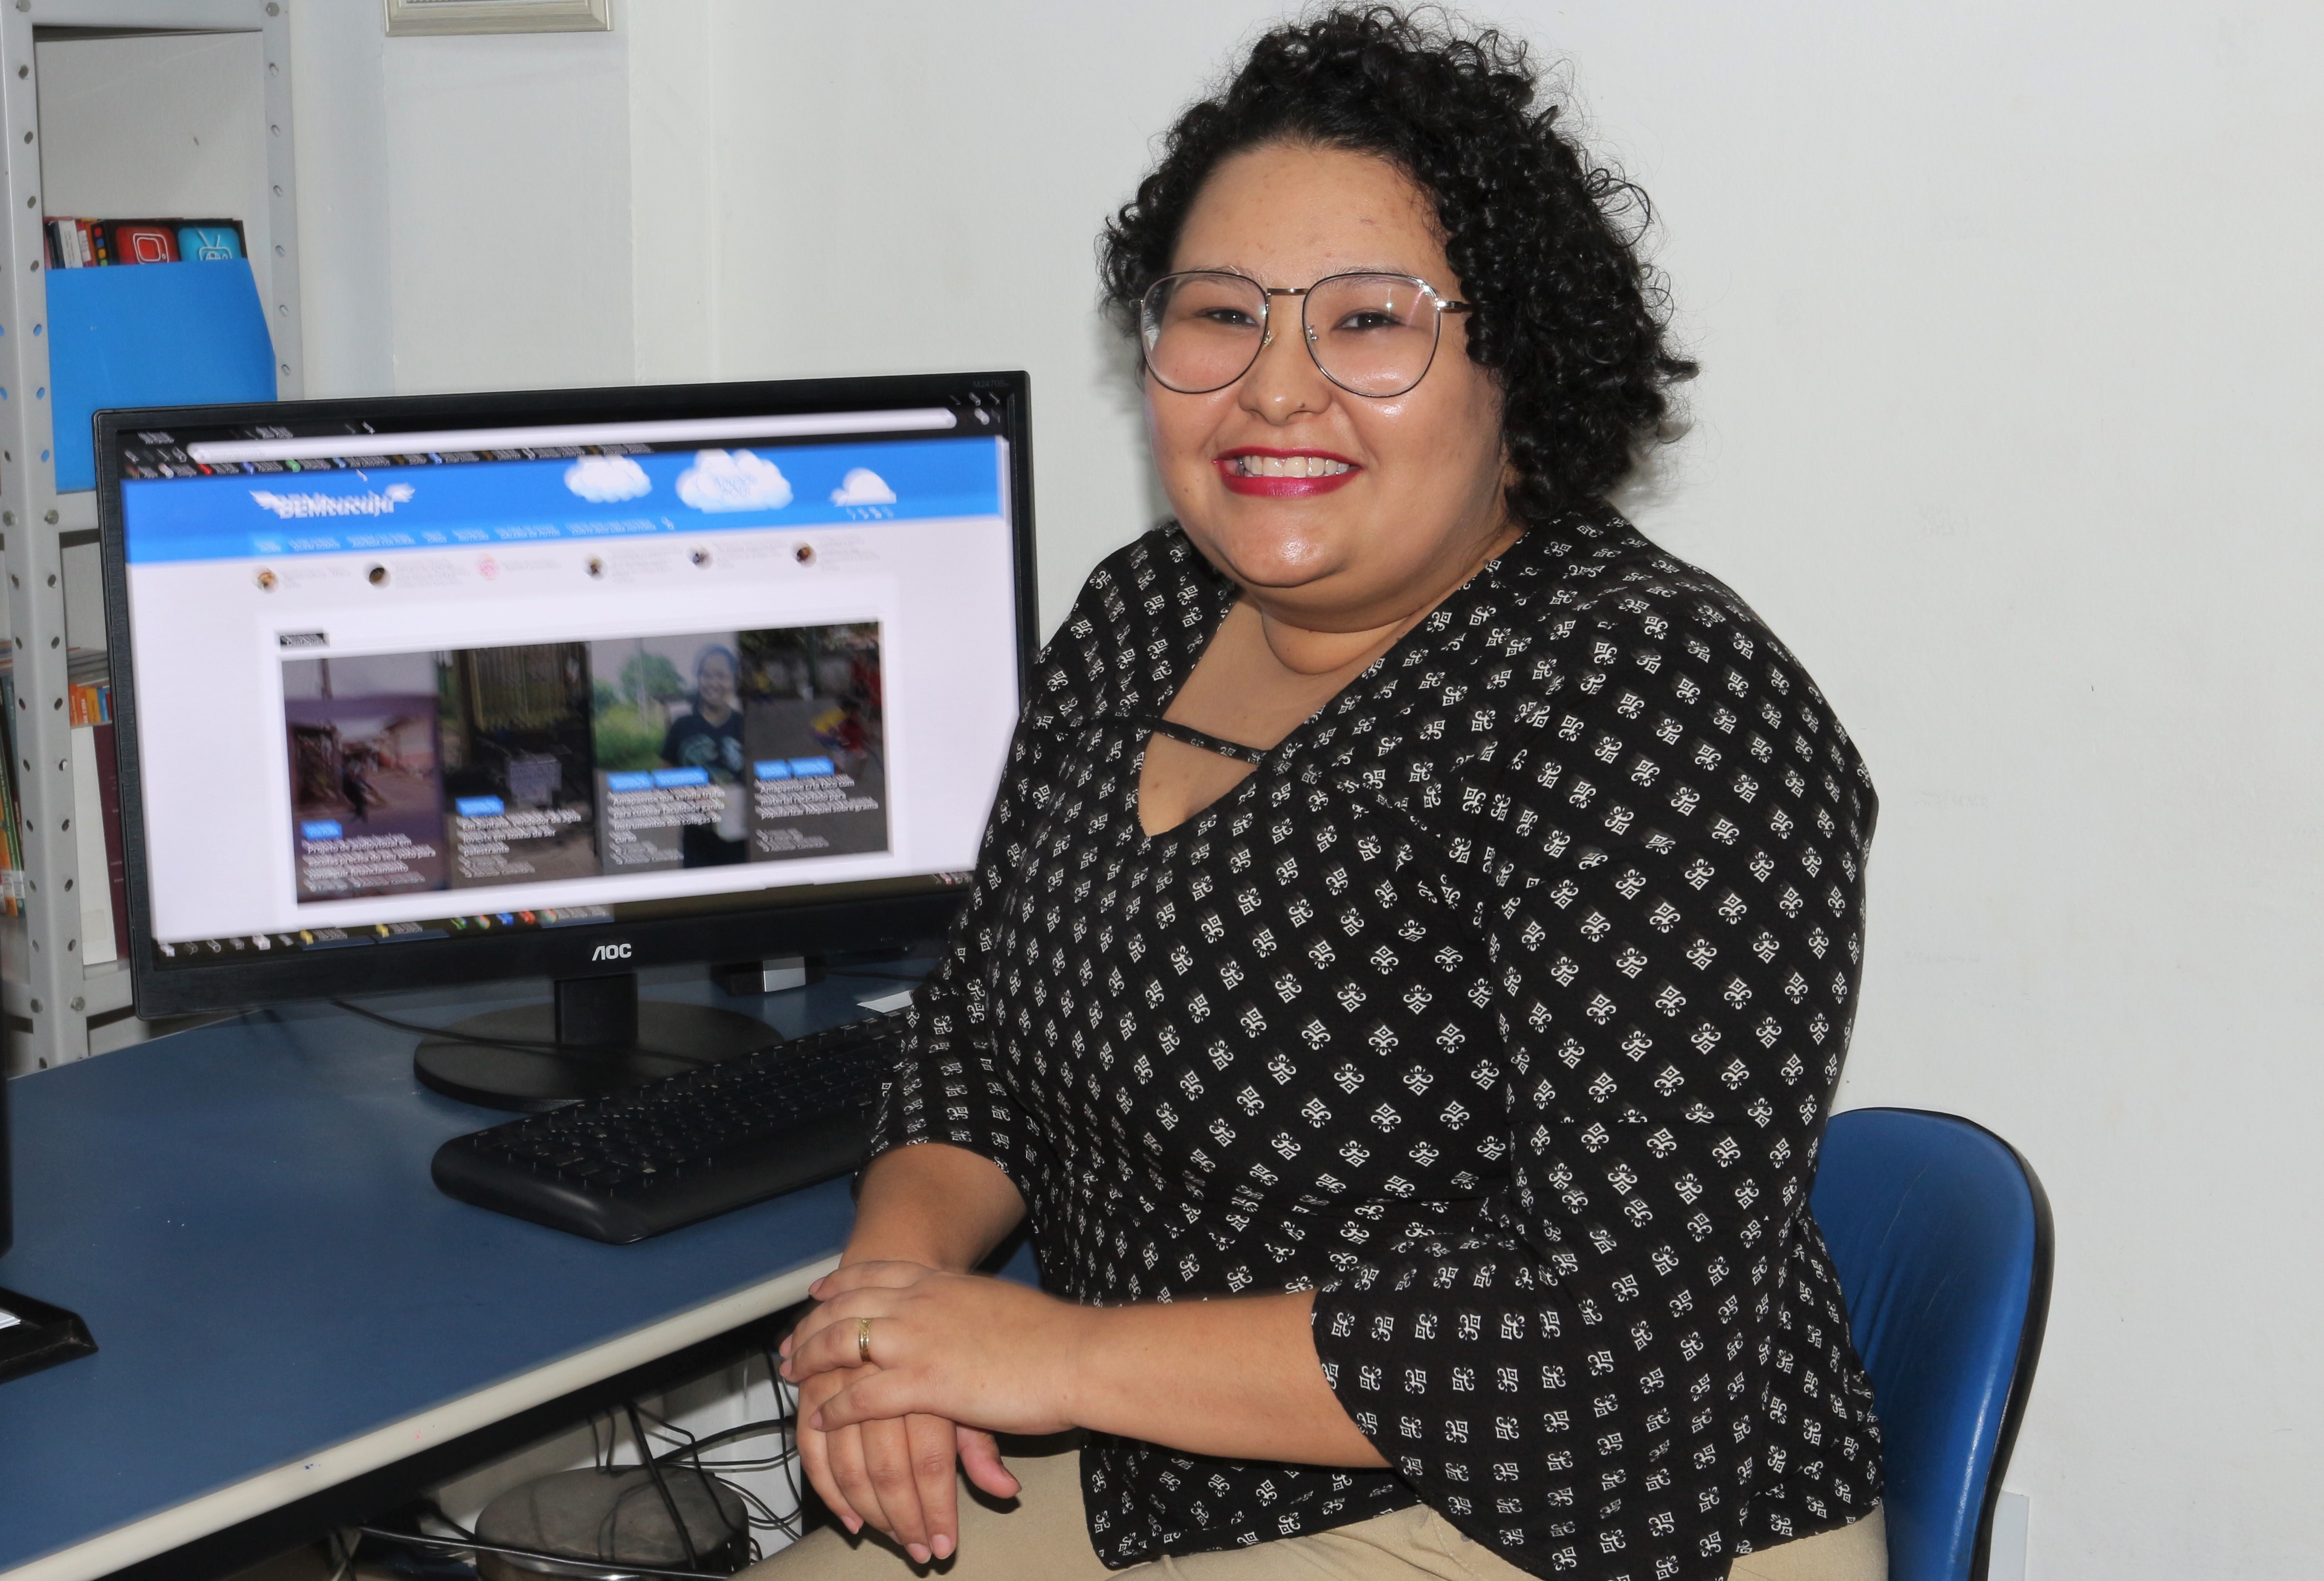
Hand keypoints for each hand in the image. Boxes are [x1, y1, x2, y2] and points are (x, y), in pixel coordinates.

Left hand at [780, 1261, 1088, 1437]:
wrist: (1075, 1355)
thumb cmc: (1051, 1336)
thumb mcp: (999, 1304)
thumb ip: (969, 1307)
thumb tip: (964, 1312)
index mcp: (942, 1281)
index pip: (874, 1273)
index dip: (839, 1283)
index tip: (818, 1292)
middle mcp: (920, 1303)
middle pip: (844, 1304)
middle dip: (810, 1324)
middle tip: (790, 1343)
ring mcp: (918, 1341)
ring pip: (841, 1343)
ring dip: (810, 1360)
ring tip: (794, 1377)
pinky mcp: (923, 1384)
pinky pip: (860, 1395)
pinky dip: (835, 1407)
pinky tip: (822, 1418)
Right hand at [793, 1365, 1018, 1563]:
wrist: (914, 1289)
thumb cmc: (957, 1348)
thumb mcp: (973, 1391)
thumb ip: (981, 1447)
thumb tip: (1005, 1490)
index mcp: (929, 1381)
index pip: (931, 1464)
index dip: (936, 1512)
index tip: (942, 1546)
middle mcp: (884, 1376)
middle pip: (887, 1469)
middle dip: (901, 1520)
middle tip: (915, 1550)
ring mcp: (843, 1376)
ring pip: (846, 1461)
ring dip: (864, 1510)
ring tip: (883, 1537)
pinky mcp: (816, 1380)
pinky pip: (809, 1443)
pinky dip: (823, 1482)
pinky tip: (843, 1513)